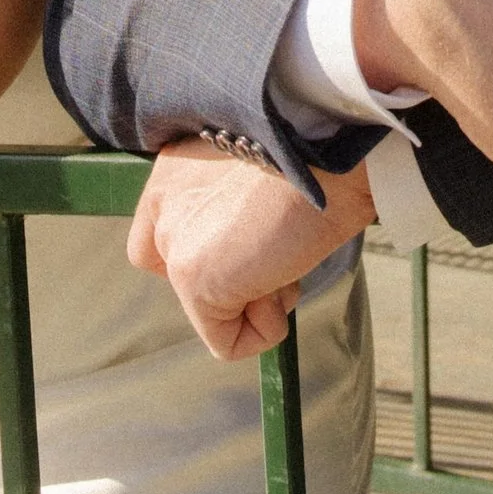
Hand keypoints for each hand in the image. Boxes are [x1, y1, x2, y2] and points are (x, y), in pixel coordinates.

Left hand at [129, 141, 376, 360]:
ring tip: (287, 251)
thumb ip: (230, 217)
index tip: (256, 246)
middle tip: (280, 250)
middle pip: (186, 277)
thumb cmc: (316, 162)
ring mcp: (173, 238)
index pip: (165, 238)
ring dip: (260, 299)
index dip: (214, 257)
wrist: (329, 151)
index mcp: (176, 169)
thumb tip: (248, 272)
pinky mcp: (190, 276)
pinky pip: (225, 342)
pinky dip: (265, 330)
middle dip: (239, 281)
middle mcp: (164, 199)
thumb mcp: (258, 180)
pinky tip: (285, 278)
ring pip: (210, 309)